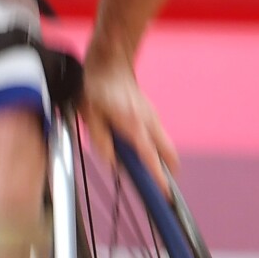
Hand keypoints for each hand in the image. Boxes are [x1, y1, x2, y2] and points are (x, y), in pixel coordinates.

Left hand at [80, 54, 177, 189]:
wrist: (109, 63)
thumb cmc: (96, 88)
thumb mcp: (89, 116)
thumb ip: (100, 141)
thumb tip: (113, 162)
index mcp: (134, 125)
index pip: (152, 158)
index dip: (159, 178)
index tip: (166, 194)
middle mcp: (149, 122)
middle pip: (169, 153)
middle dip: (169, 171)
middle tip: (160, 186)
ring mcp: (154, 116)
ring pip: (165, 144)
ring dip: (160, 158)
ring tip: (144, 169)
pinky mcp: (151, 113)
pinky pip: (158, 135)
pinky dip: (155, 146)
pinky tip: (136, 148)